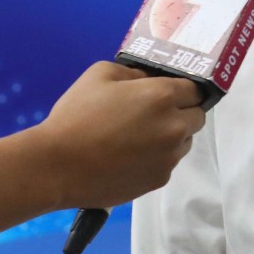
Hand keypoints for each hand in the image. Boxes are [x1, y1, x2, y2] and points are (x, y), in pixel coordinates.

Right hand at [31, 62, 206, 209]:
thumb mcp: (101, 74)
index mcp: (163, 96)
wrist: (57, 166)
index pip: (195, 89)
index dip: (182, 89)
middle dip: (182, 112)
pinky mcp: (159, 180)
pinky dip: (158, 158)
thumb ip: (134, 73)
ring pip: (185, 142)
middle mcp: (174, 127)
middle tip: (153, 114)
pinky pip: (168, 163)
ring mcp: (169, 157)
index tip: (167, 92)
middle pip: (196, 117)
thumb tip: (150, 80)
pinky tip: (130, 156)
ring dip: (172, 136)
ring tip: (139, 137)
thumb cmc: (77, 115)